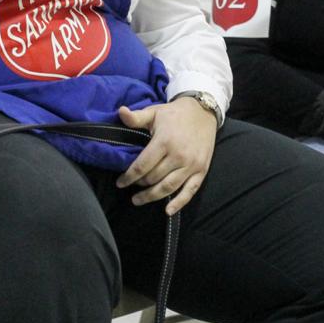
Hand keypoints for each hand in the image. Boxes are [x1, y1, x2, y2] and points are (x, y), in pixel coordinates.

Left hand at [116, 98, 216, 214]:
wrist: (203, 111)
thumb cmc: (175, 114)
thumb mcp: (154, 112)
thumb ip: (136, 117)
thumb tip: (120, 112)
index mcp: (164, 141)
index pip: (142, 166)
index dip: (128, 177)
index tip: (120, 182)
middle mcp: (178, 156)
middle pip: (153, 178)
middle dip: (139, 185)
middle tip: (132, 186)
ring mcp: (191, 165)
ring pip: (168, 187)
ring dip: (152, 196)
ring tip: (139, 200)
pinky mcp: (201, 170)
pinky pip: (190, 191)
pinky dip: (179, 203)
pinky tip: (168, 211)